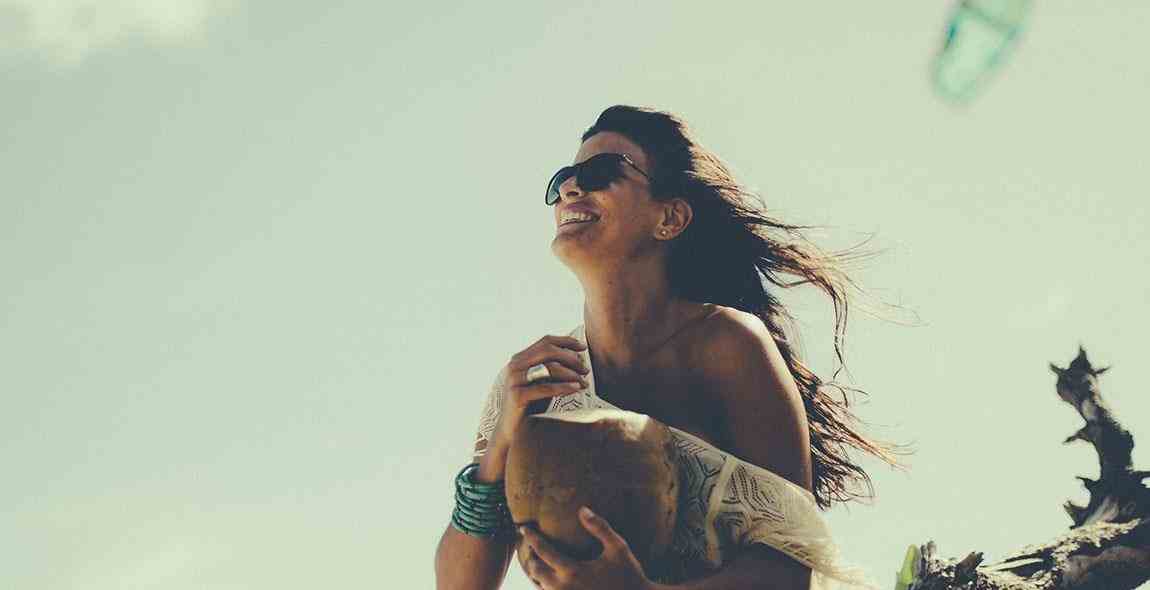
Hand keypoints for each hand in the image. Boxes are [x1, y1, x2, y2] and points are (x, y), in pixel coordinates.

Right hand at [490, 335, 589, 450]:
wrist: (512, 430)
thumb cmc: (531, 404)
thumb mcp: (542, 382)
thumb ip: (553, 368)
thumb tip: (579, 357)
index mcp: (520, 358)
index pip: (546, 341)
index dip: (566, 342)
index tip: (583, 348)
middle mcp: (515, 365)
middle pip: (548, 351)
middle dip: (571, 358)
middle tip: (585, 369)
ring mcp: (514, 380)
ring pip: (548, 368)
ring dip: (571, 373)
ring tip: (585, 382)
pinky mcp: (517, 395)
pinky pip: (546, 388)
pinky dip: (564, 387)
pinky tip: (577, 388)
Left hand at [518, 506, 652, 589]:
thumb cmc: (629, 574)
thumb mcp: (618, 548)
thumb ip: (599, 527)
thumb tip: (582, 509)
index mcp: (574, 570)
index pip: (543, 551)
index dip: (531, 538)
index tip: (523, 528)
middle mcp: (565, 588)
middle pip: (536, 571)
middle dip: (530, 558)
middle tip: (530, 547)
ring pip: (541, 586)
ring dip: (536, 574)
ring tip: (536, 562)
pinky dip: (545, 587)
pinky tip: (549, 580)